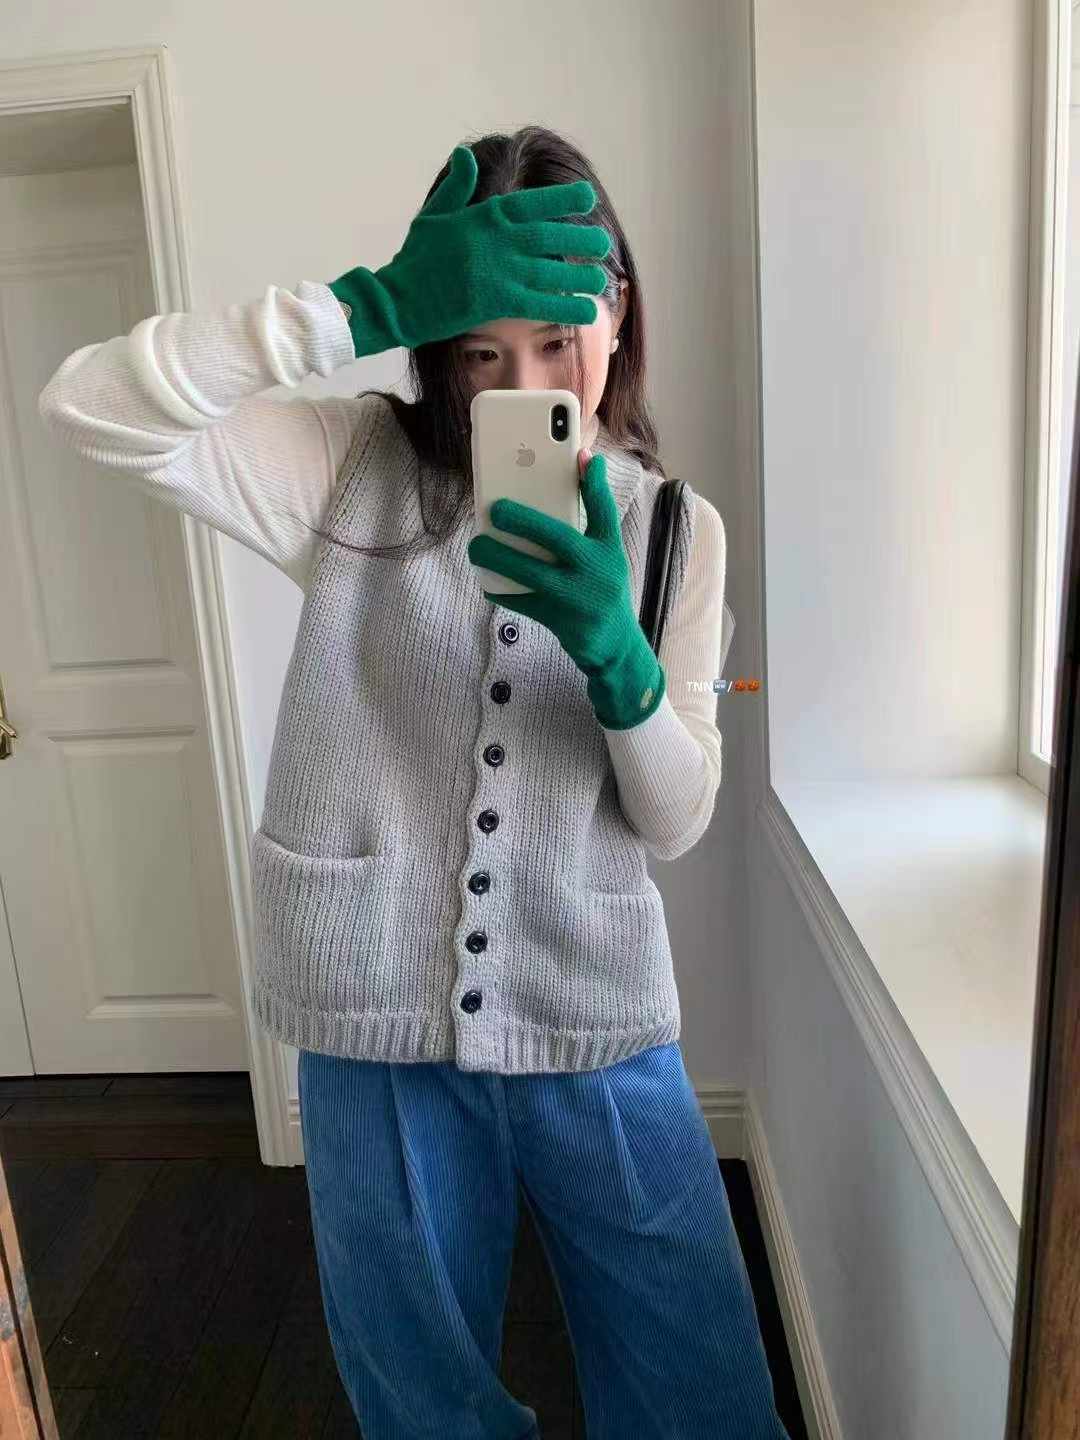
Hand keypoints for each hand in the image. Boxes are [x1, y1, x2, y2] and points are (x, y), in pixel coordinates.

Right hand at [328, 145, 611, 356]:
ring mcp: (497, 271)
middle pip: (548, 237)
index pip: (531, 204)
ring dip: (579, 275)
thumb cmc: (415, 261)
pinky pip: (539, 303)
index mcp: (483, 217)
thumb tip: (466, 155)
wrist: (396, 301)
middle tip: (603, 242)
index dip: (561, 200)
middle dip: (578, 239)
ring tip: (601, 278)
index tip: (586, 197)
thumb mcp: (433, 217)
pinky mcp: (495, 301)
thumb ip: (457, 188)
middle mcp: (495, 241)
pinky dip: (565, 307)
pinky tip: (587, 310)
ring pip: (550, 271)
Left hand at [466, 448, 665, 729]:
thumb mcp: (606, 555)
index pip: (605, 510)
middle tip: (495, 509)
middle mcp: (598, 571)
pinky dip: (502, 591)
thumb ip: (592, 517)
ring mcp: (579, 599)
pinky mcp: (562, 622)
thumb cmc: (602, 589)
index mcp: (609, 549)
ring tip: (476, 547)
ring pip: (533, 574)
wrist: (615, 646)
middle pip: (559, 538)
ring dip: (500, 559)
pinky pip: (524, 603)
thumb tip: (583, 464)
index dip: (595, 483)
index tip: (580, 454)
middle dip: (525, 521)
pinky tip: (486, 581)